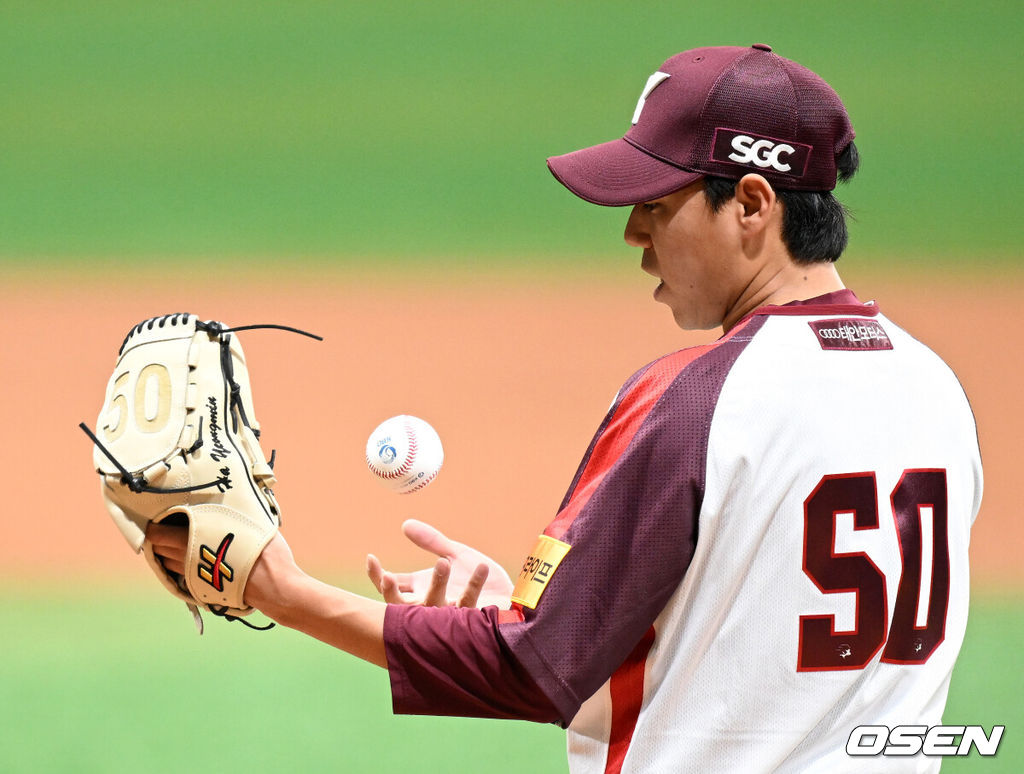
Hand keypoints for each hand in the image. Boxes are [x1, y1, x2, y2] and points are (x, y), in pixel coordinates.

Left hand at [145, 523, 298, 615]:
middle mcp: (187, 558)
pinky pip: (179, 577)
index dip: (155, 525)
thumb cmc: (264, 551)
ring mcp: (193, 576)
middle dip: (159, 539)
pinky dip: (179, 568)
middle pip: (159, 548)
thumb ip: (233, 514)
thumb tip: (233, 500)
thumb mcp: (253, 522)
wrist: (273, 587)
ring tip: (179, 544)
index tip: (160, 517)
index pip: (158, 533)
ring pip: (167, 563)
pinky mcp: (200, 589)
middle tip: (168, 528)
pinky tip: (191, 562)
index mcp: (194, 539)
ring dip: (168, 554)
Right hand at [367, 519, 513, 608]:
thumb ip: (431, 541)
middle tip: (391, 575)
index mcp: (421, 590)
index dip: (377, 576)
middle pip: (400, 606)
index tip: (371, 557)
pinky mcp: (471, 620)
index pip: (391, 587)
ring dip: (436, 583)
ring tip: (443, 561)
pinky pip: (469, 602)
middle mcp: (430, 606)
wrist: (510, 597)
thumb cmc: (479, 579)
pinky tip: (482, 565)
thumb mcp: (455, 554)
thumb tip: (405, 524)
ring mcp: (448, 616)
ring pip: (433, 606)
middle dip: (393, 592)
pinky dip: (474, 583)